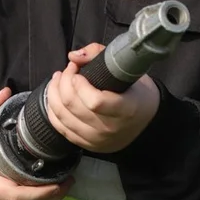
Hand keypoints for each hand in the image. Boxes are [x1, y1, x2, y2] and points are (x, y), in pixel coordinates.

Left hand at [45, 43, 160, 153]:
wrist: (146, 117)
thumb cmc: (136, 89)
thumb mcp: (125, 67)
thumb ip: (98, 54)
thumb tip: (73, 56)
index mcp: (126, 109)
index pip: (95, 101)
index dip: (79, 84)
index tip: (78, 71)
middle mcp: (111, 128)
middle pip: (73, 106)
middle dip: (63, 82)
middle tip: (68, 69)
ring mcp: (98, 140)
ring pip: (62, 117)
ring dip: (54, 94)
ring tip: (58, 79)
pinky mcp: (88, 145)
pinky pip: (61, 128)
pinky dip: (53, 110)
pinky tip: (55, 97)